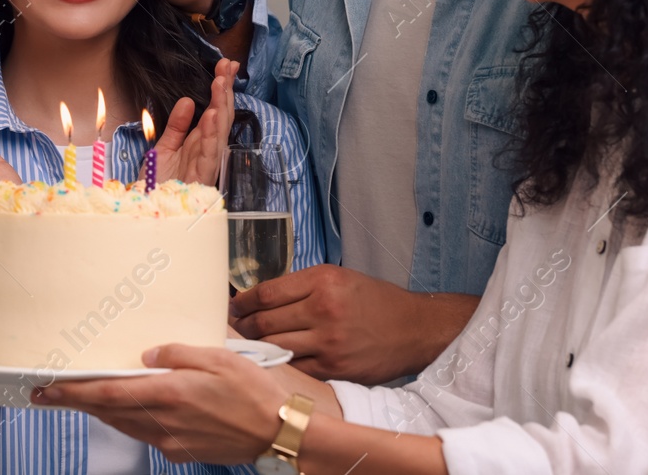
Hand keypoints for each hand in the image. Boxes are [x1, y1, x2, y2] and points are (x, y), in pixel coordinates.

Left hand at [32, 344, 288, 464]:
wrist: (280, 432)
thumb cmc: (254, 391)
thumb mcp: (218, 356)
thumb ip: (178, 352)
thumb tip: (147, 355)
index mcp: (169, 393)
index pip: (108, 393)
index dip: (74, 392)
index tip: (48, 388)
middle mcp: (164, 421)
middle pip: (108, 412)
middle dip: (77, 402)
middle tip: (48, 394)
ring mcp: (171, 441)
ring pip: (124, 425)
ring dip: (100, 412)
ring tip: (80, 399)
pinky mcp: (182, 451)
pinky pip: (145, 435)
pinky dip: (128, 422)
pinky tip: (126, 411)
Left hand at [151, 58, 238, 186]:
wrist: (144, 211)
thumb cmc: (156, 185)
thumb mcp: (164, 148)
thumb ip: (177, 126)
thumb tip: (188, 101)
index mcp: (198, 143)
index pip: (215, 110)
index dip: (221, 89)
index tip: (224, 66)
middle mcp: (205, 151)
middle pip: (221, 116)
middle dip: (225, 91)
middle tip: (227, 67)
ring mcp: (206, 164)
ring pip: (220, 132)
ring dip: (222, 106)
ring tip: (221, 85)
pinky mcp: (201, 178)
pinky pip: (210, 153)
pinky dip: (213, 134)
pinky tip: (214, 116)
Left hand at [231, 265, 473, 383]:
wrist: (415, 328)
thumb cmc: (374, 301)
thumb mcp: (338, 278)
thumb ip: (301, 287)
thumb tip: (259, 298)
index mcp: (323, 281)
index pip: (267, 293)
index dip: (242, 302)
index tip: (232, 306)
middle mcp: (324, 310)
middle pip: (265, 322)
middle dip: (242, 327)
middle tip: (232, 328)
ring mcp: (329, 342)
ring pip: (275, 346)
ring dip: (255, 347)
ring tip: (245, 346)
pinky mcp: (335, 368)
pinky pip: (295, 368)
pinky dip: (279, 365)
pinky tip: (271, 362)